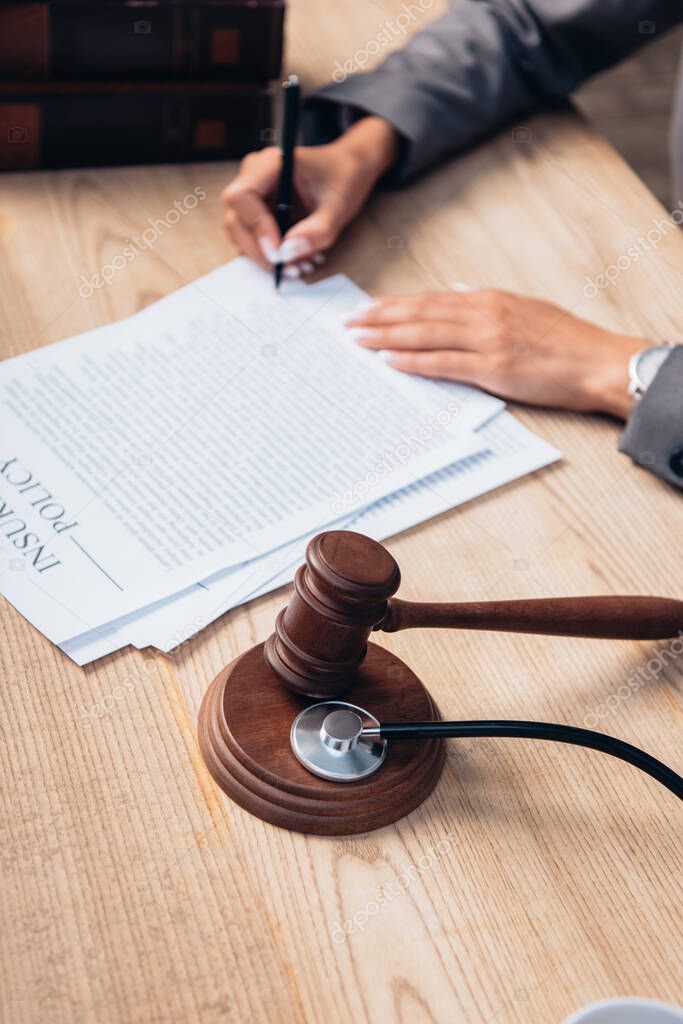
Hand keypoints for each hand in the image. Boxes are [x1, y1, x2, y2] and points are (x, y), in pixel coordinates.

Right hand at [221, 116, 397, 276]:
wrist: (347, 169)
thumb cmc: (343, 178)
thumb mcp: (338, 207)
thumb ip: (316, 231)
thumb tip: (287, 254)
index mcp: (270, 164)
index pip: (242, 197)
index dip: (257, 229)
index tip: (279, 255)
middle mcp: (254, 176)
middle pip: (236, 220)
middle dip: (261, 251)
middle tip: (291, 270)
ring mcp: (253, 194)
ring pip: (241, 234)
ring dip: (266, 257)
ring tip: (300, 266)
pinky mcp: (257, 211)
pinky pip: (253, 238)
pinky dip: (272, 254)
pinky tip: (298, 260)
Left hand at [347, 288, 643, 418]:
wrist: (598, 362)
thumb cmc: (566, 341)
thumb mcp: (525, 308)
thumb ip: (487, 303)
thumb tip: (457, 291)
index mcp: (489, 299)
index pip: (430, 299)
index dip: (395, 304)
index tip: (368, 308)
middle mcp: (484, 313)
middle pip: (419, 312)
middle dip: (379, 317)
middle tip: (347, 322)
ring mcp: (488, 340)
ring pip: (425, 334)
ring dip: (387, 336)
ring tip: (358, 340)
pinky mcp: (493, 368)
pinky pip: (444, 363)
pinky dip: (413, 361)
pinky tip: (389, 360)